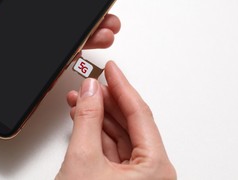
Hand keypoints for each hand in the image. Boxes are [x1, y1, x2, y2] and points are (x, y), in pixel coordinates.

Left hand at [0, 0, 119, 84]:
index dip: (69, 0)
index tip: (92, 0)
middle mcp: (6, 22)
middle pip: (51, 23)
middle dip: (82, 24)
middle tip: (107, 25)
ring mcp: (3, 45)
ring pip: (45, 45)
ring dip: (73, 44)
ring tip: (97, 42)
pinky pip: (27, 68)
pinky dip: (49, 67)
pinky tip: (67, 64)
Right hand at [56, 61, 175, 179]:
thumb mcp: (83, 159)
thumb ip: (87, 119)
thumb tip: (91, 91)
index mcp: (155, 168)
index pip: (139, 113)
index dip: (122, 86)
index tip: (111, 69)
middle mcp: (152, 173)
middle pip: (130, 123)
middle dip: (107, 101)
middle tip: (94, 83)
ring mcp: (138, 178)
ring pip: (120, 135)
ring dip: (99, 116)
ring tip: (82, 99)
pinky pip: (113, 149)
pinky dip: (97, 133)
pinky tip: (84, 119)